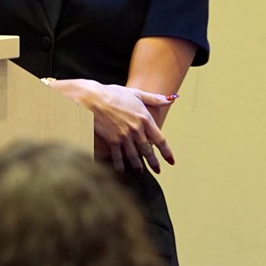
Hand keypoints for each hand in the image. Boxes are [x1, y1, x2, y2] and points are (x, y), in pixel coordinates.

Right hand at [52, 79, 175, 172]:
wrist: (93, 98)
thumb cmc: (114, 94)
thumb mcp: (137, 94)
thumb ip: (155, 99)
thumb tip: (172, 99)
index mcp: (145, 118)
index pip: (160, 140)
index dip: (166, 152)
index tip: (171, 161)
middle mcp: (136, 130)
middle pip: (148, 151)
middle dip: (153, 163)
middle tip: (157, 170)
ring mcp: (124, 136)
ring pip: (134, 156)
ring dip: (138, 166)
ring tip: (140, 172)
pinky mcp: (112, 140)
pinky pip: (118, 156)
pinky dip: (120, 165)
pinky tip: (122, 171)